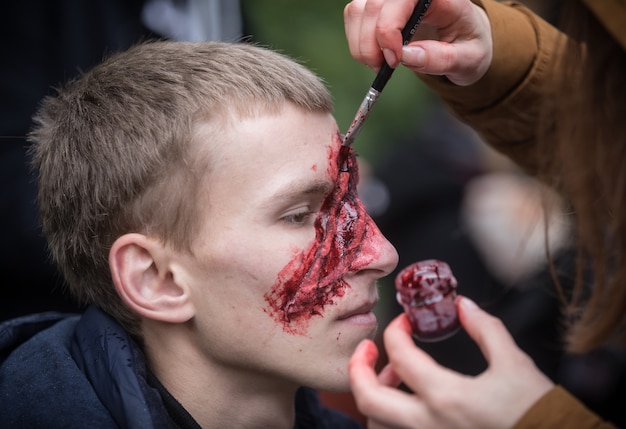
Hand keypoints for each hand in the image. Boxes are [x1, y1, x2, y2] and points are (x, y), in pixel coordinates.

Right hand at [344, 0, 492, 85]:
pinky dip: (358, 42)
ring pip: (357, 10)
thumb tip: (407, 57)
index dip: (389, 30)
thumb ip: (440, 59)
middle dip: (371, 44)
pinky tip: (376, 55)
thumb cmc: (468, 45)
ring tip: (380, 64)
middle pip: (373, 6)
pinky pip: (353, 17)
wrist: (463, 39)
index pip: (401, 0)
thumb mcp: (467, 59)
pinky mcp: (376, 4)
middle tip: (383, 69)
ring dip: (361, 44)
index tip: (394, 61)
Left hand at [349, 296, 553, 428]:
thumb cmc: (535, 412)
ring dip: (375, 397)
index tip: (404, 323)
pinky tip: (405, 404)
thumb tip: (464, 304)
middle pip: (368, 398)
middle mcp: (428, 426)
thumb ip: (486, 329)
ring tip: (394, 380)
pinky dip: (388, 418)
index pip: (400, 356)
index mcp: (447, 397)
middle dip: (359, 368)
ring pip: (377, 424)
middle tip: (368, 350)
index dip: (396, 331)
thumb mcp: (514, 363)